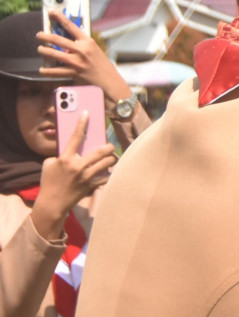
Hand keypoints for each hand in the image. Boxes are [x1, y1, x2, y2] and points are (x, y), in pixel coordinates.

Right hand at [29, 111, 116, 240]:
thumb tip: (73, 149)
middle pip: (100, 152)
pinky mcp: (91, 186)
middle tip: (110, 146)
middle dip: (108, 147)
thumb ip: (61, 155)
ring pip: (107, 163)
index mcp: (65, 158)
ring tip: (111, 158)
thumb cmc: (49, 182)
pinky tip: (109, 172)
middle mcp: (77, 166)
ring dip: (111, 159)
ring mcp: (86, 177)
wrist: (52, 203)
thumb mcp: (49, 164)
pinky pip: (106, 177)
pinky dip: (109, 174)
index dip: (81, 123)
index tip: (86, 113)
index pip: (75, 137)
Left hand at [37, 10, 133, 107]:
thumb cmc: (103, 67)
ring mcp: (77, 62)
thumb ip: (82, 45)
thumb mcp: (95, 51)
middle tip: (39, 35)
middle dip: (44, 36)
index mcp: (88, 42)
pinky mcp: (74, 73)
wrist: (110, 83)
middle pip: (57, 39)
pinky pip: (55, 71)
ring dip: (43, 51)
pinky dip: (46, 71)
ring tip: (40, 50)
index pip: (71, 26)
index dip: (59, 17)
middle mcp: (82, 50)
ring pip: (53, 53)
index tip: (52, 12)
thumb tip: (66, 42)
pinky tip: (43, 69)